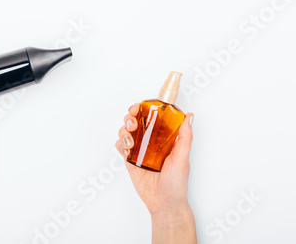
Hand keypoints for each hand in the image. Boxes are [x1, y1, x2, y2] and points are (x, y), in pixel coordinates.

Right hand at [115, 103, 195, 243]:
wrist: (164, 204)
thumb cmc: (177, 183)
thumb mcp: (183, 158)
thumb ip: (185, 138)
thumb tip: (189, 116)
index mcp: (163, 138)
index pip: (151, 117)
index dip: (143, 108)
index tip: (140, 106)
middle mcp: (150, 142)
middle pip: (135, 121)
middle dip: (130, 117)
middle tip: (132, 122)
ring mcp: (139, 150)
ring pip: (126, 132)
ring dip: (124, 130)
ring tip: (130, 140)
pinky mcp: (130, 161)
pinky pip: (120, 147)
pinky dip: (120, 144)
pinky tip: (126, 149)